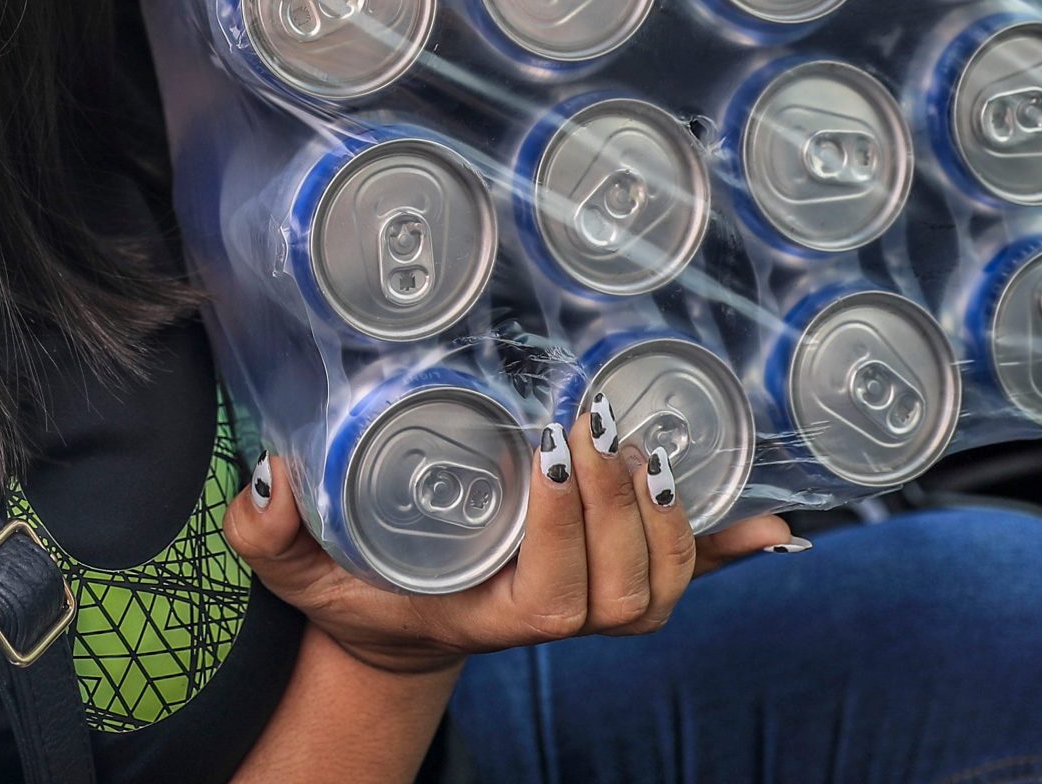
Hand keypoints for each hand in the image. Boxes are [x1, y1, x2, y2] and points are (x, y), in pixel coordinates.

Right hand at [225, 402, 793, 676]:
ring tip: (641, 446)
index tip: (543, 452)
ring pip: (667, 586)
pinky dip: (733, 547)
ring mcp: (595, 600)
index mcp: (490, 616)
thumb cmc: (351, 583)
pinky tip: (773, 522)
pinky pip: (694, 575)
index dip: (565, 533)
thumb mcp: (295, 566)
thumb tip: (273, 476)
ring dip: (671, 518)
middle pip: (627, 592)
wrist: (393, 618)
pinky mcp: (618, 575)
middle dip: (619, 505)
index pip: (553, 598)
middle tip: (593, 423)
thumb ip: (268, 532)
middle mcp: (553, 617)